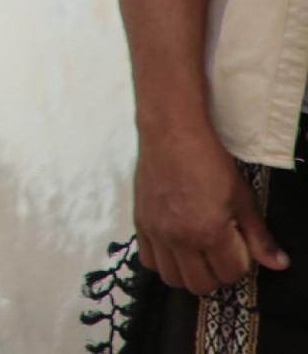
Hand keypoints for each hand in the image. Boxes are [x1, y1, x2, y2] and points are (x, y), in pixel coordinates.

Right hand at [134, 121, 288, 293]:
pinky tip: (174, 245)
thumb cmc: (207, 159)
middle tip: (220, 255)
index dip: (240, 264)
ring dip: (187, 272)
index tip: (239, 247)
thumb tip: (278, 262)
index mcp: (208, 232)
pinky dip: (162, 261)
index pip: (230, 274)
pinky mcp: (140, 223)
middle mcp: (178, 238)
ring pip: (170, 278)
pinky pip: (147, 260)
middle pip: (199, 285)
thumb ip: (259, 235)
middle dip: (216, 275)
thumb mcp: (242, 197)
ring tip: (197, 253)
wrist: (171, 133)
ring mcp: (156, 232)